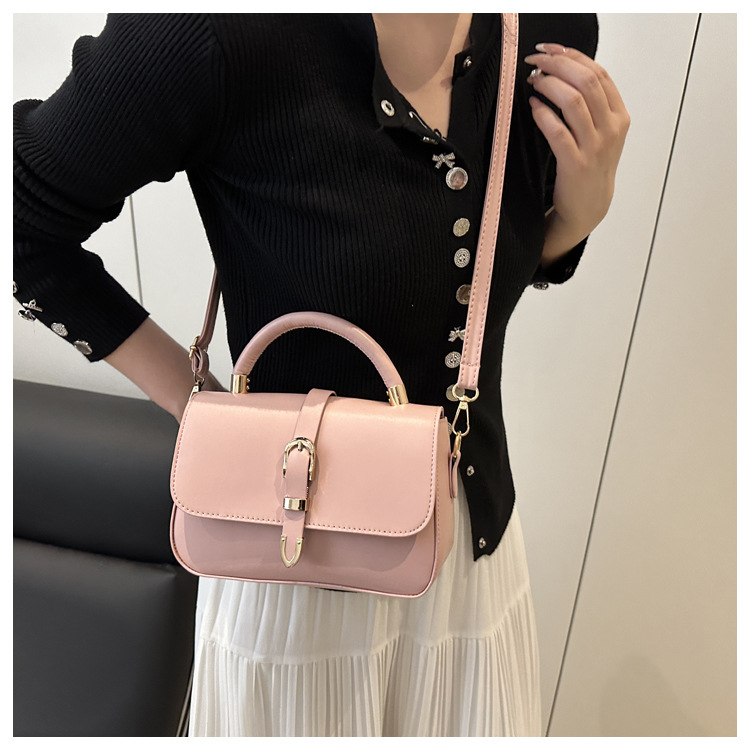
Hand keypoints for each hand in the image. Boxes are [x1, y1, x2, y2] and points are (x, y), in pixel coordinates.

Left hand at [524, 43, 629, 262]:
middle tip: (535, 61)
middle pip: (587, 82)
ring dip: (549, 85)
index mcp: (619, 116)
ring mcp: (595, 147)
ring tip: (533, 80)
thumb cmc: (590, 165)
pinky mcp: (576, 164)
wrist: (589, 207)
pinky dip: (544, 114)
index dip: (573, 56)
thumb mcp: (601, 132)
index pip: (599, 74)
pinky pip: (558, 132)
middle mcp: (611, 128)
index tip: (550, 49)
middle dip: (558, 65)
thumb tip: (562, 70)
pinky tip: (533, 106)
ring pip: (574, 102)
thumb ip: (592, 105)